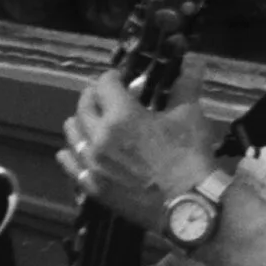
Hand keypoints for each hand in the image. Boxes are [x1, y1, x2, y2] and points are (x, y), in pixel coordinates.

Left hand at [58, 71, 217, 230]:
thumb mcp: (190, 116)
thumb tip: (195, 60)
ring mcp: (93, 164)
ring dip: (80, 121)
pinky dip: (70, 154)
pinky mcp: (94, 186)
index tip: (123, 78)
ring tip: (89, 119)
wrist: (188, 206)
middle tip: (106, 94)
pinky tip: (70, 151)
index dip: (114, 76)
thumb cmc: (189, 157)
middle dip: (94, 95)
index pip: (105, 84)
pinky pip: (71, 166)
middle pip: (84, 106)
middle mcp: (99, 136)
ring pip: (73, 134)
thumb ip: (186, 85)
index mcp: (121, 115)